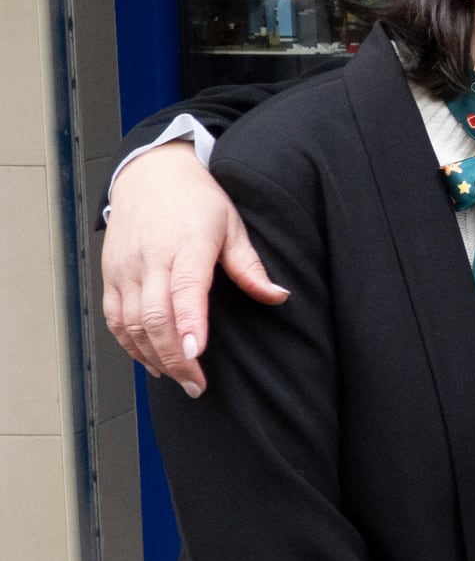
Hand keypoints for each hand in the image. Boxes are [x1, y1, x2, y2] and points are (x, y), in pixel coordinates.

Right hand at [101, 141, 287, 395]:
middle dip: (174, 357)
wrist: (150, 174)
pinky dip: (130, 345)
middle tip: (197, 385)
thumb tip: (278, 296)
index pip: (184, 291)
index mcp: (185, 245)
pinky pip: (115, 318)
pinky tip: (151, 362)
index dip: (188, 326)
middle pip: (154, 317)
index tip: (197, 356)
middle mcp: (150, 260)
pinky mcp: (111, 276)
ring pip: (130, 324)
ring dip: (153, 357)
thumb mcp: (232, 226)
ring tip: (179, 379)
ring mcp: (126, 269)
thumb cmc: (197, 200)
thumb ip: (250, 266)